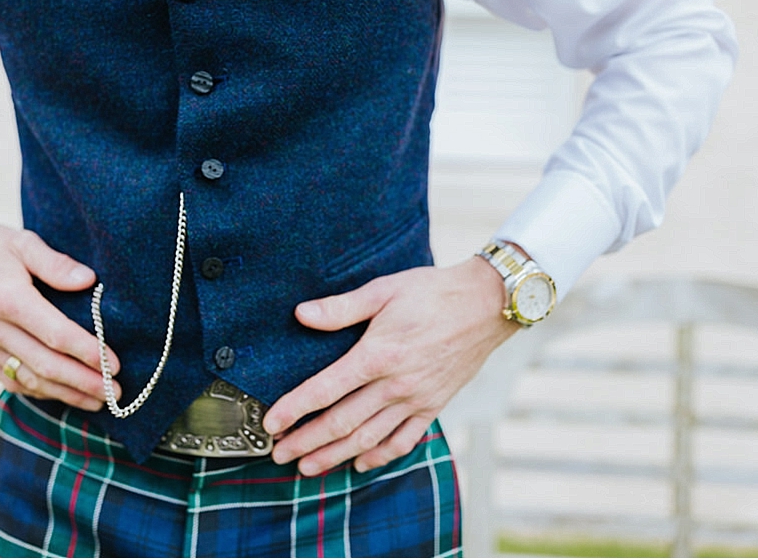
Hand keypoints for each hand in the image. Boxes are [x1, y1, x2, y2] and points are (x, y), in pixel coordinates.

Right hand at [0, 215, 120, 410]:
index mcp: (7, 298)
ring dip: (65, 394)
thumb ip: (55, 263)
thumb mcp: (20, 241)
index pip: (56, 335)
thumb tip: (89, 280)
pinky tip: (63, 395)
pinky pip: (9, 379)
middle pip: (45, 365)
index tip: (114, 365)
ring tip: (97, 401)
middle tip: (115, 393)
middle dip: (84, 383)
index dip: (87, 353)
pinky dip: (38, 391)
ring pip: (28, 379)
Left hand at [262, 256, 518, 475]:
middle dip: (307, 441)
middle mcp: (396, 384)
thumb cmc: (432, 292)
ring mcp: (417, 399)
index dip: (295, 408)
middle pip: (342, 422)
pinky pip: (405, 440)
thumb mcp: (384, 289)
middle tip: (279, 455)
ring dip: (335, 456)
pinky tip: (361, 463)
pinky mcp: (435, 405)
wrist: (487, 304)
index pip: (326, 389)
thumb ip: (341, 307)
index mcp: (378, 355)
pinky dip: (381, 456)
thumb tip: (301, 314)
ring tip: (308, 468)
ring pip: (369, 437)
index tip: (271, 424)